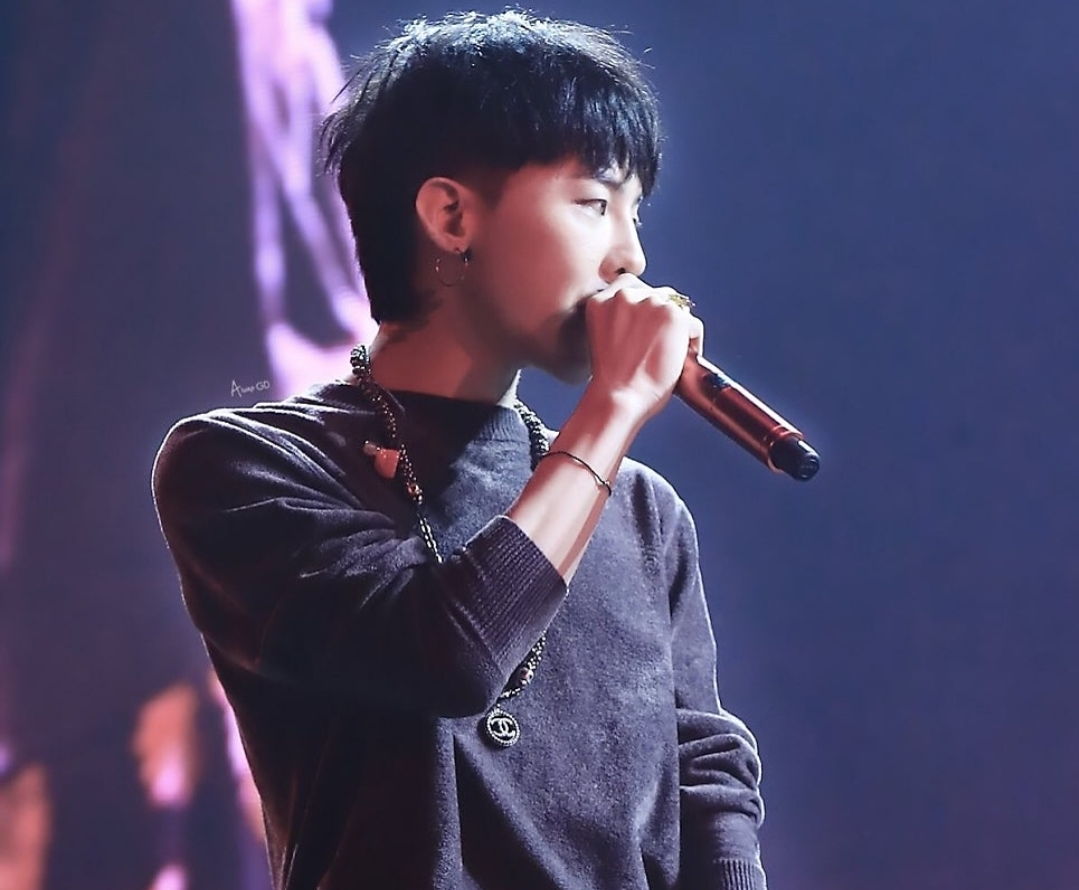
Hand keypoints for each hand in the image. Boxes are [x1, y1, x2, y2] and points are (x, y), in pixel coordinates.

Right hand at [584, 273, 703, 423]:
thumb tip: (647, 322)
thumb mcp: (604, 340)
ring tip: (671, 355)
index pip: (630, 289)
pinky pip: (693, 325)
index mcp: (601, 301)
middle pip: (656, 296)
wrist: (618, 398)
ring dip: (677, 330)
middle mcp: (624, 295)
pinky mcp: (673, 315)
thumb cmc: (610, 382)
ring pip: (676, 309)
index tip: (646, 329)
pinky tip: (681, 362)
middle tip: (660, 345)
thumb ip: (619, 321)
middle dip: (660, 319)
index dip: (642, 311)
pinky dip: (693, 343)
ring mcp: (650, 303)